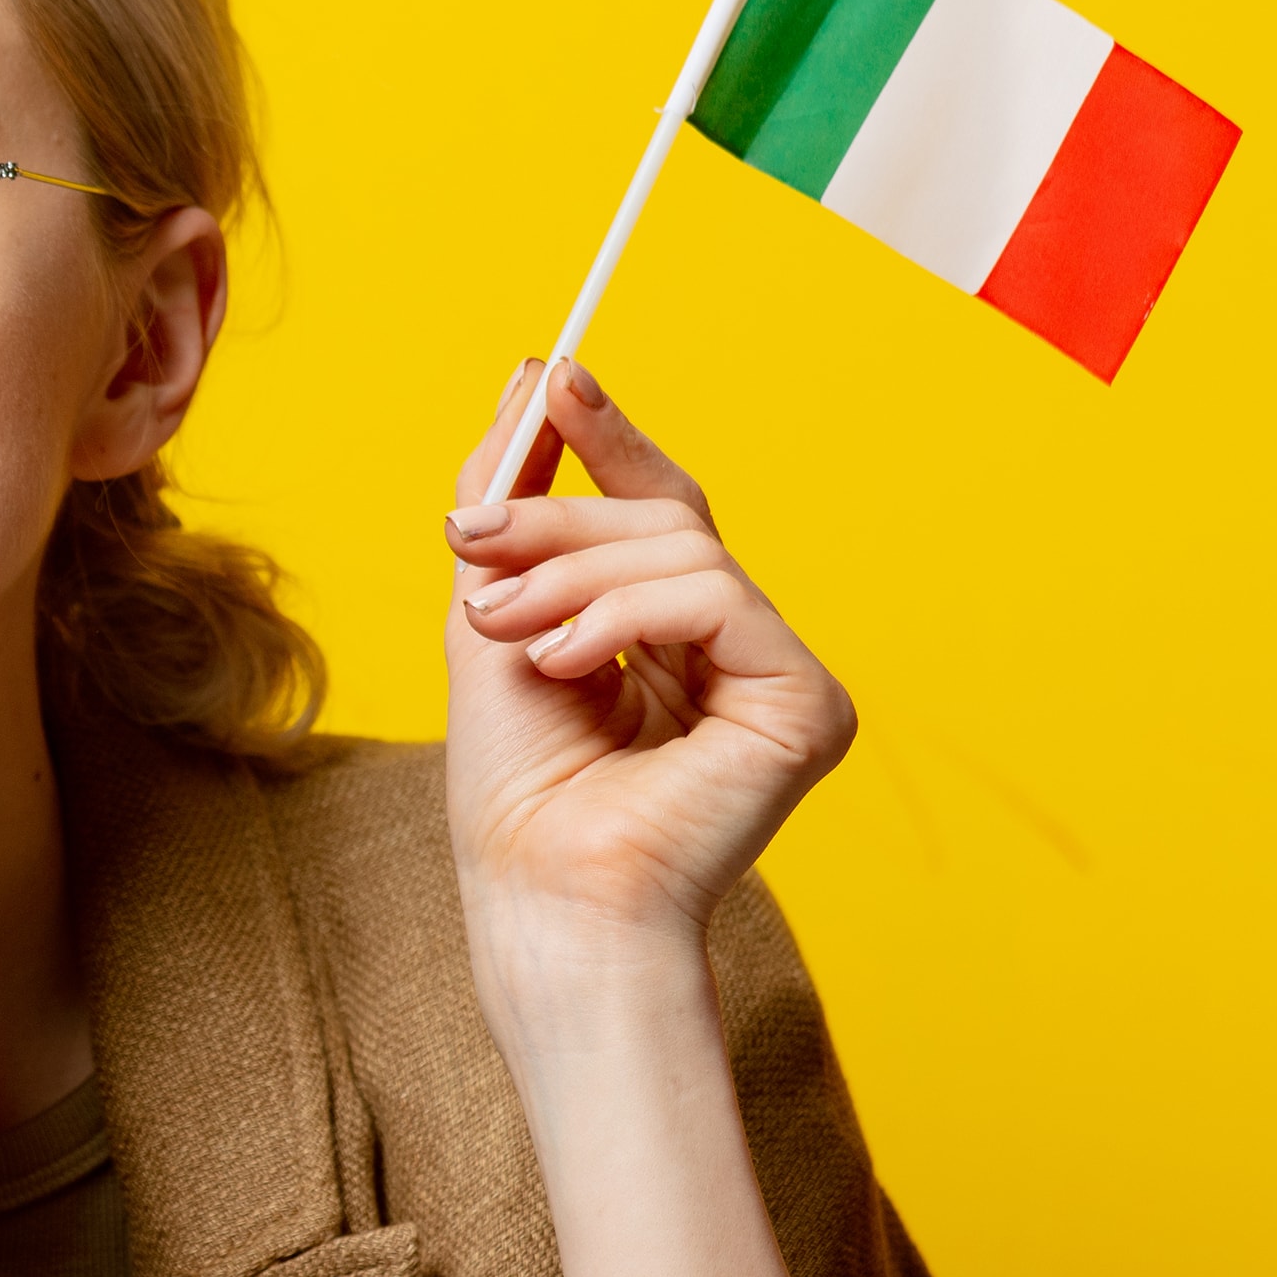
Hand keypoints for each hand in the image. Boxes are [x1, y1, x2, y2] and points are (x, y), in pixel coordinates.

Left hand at [439, 361, 855, 1020]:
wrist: (540, 900)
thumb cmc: (516, 795)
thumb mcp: (493, 618)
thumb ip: (516, 505)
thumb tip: (535, 381)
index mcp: (673, 640)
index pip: (656, 512)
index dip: (607, 437)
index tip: (549, 376)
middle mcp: (738, 652)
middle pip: (665, 517)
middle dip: (555, 516)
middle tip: (468, 538)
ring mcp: (779, 676)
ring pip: (684, 548)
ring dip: (572, 574)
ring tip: (506, 629)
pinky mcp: (808, 704)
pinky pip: (718, 596)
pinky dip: (626, 615)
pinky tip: (568, 662)